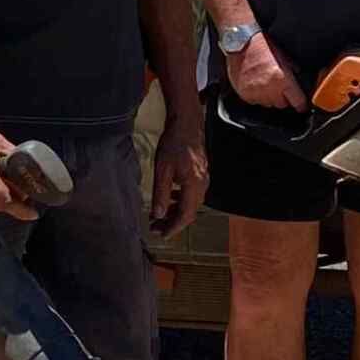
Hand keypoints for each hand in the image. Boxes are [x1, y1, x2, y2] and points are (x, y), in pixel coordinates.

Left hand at [151, 112, 208, 236]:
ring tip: (158, 215)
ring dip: (175, 211)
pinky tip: (169, 197)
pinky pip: (191, 194)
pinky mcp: (200, 174)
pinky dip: (180, 200)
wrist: (186, 124)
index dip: (174, 228)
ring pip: (190, 203)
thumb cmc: (174, 144)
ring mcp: (203, 179)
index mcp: (194, 186)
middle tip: (155, 227)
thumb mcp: (162, 170)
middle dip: (172, 222)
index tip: (162, 235)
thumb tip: (158, 215)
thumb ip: (160, 194)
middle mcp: (202, 185)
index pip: (185, 216)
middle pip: (189, 212)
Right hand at [228, 31, 306, 111]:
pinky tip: (255, 83)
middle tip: (277, 85)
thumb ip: (292, 71)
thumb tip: (298, 80)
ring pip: (268, 104)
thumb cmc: (262, 46)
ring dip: (269, 97)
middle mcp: (270, 89)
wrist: (242, 44)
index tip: (300, 105)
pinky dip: (256, 95)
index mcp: (282, 80)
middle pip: (282, 104)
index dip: (300, 104)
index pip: (298, 102)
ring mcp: (256, 93)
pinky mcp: (245, 94)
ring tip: (264, 82)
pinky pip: (254, 101)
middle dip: (282, 97)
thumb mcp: (283, 57)